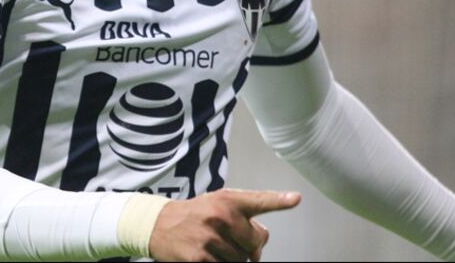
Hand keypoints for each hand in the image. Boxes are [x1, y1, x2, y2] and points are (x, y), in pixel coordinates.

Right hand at [148, 188, 301, 261]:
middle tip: (228, 239)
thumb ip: (246, 221)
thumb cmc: (197, 215)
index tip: (295, 199)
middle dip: (246, 247)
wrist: (159, 224)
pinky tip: (207, 256)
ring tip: (213, 246)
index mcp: (227, 200)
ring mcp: (209, 238)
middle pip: (254, 244)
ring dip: (232, 258)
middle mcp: (219, 216)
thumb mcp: (219, 206)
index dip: (278, 201)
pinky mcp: (199, 259)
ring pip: (241, 261)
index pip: (257, 201)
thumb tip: (258, 253)